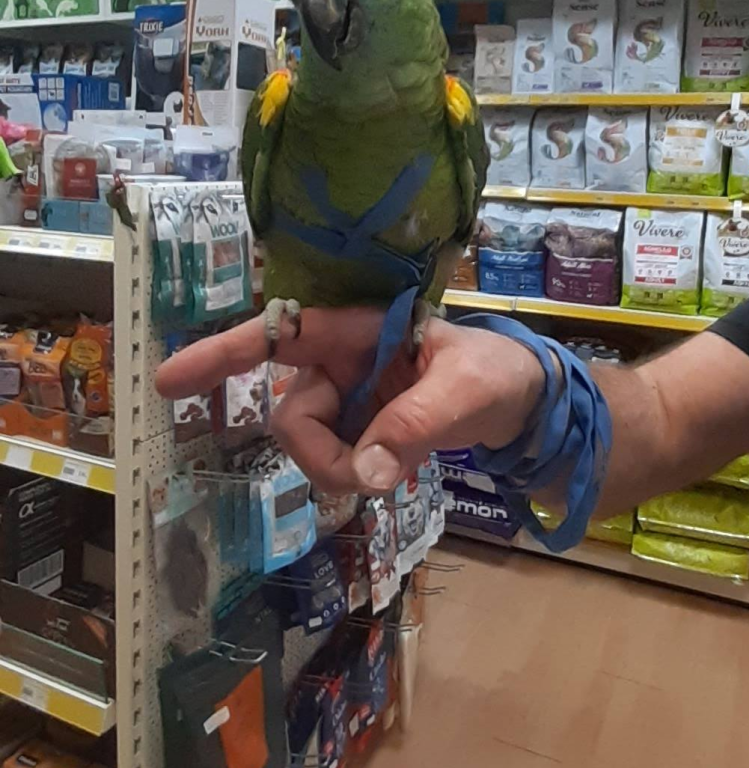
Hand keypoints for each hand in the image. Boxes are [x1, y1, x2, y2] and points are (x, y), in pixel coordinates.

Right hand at [155, 308, 544, 494]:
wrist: (521, 400)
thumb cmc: (495, 372)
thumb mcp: (466, 389)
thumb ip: (417, 424)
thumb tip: (366, 472)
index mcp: (357, 329)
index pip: (277, 334)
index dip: (220, 354)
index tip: (168, 382)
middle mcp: (340, 362)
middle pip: (292, 415)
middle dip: (320, 453)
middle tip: (374, 478)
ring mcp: (348, 399)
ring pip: (309, 445)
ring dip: (340, 470)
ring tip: (397, 472)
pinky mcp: (359, 429)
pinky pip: (333, 460)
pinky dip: (354, 475)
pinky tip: (394, 470)